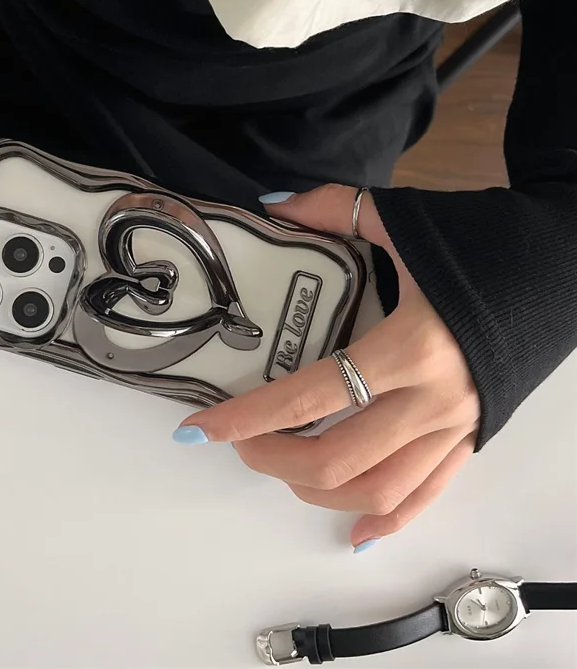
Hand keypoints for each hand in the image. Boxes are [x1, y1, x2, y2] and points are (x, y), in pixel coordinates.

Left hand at [174, 184, 479, 549]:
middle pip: (336, 458)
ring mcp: (456, 427)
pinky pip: (431, 494)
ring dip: (317, 491)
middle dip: (271, 457)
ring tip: (281, 469)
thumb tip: (270, 208)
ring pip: (378, 488)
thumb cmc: (486, 243)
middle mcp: (432, 399)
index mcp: (409, 346)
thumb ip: (333, 210)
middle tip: (239, 439)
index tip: (200, 428)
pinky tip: (356, 533)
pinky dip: (391, 518)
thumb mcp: (405, 219)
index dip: (246, 417)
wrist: (565, 263)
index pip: (308, 396)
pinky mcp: (472, 437)